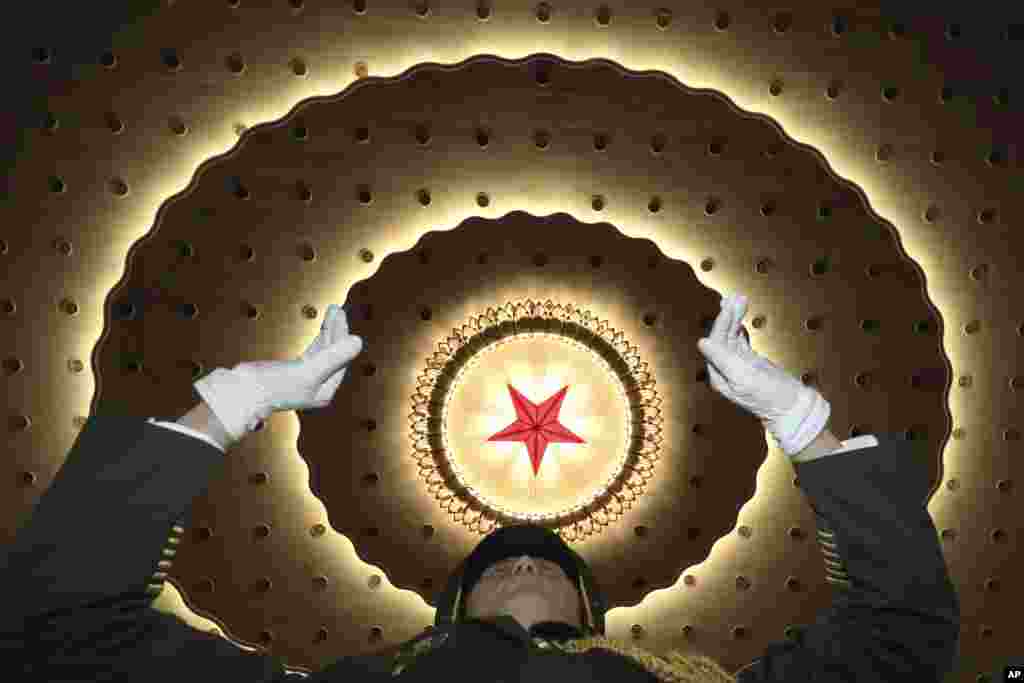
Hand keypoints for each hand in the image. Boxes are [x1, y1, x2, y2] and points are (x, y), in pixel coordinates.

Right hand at [193, 304, 363, 443]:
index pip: (341, 359)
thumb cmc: (272, 386)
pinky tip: (322, 326)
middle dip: (336, 331)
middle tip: (337, 309)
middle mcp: (318, 386)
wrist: (241, 393)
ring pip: (324, 350)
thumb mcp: (307, 370)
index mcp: (325, 390)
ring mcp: (306, 378)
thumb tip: (358, 342)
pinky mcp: (294, 371)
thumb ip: (333, 357)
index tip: (340, 315)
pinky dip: (319, 337)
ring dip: (329, 330)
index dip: (342, 336)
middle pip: (334, 354)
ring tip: (333, 310)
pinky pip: (313, 351)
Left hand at [697, 294, 830, 456]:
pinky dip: (740, 327)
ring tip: (738, 300)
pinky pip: (740, 341)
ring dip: (734, 318)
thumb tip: (702, 342)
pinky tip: (740, 317)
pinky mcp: (749, 363)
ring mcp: (737, 366)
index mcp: (719, 375)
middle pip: (722, 337)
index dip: (722, 322)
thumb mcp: (745, 377)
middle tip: (736, 297)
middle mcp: (724, 370)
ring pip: (731, 337)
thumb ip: (722, 359)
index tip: (730, 305)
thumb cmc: (771, 397)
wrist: (793, 408)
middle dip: (728, 316)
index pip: (715, 342)